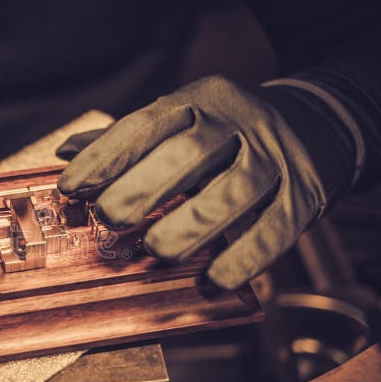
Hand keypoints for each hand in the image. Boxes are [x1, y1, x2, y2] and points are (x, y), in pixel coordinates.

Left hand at [57, 75, 355, 289]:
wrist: (317, 126)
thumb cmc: (226, 134)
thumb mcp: (181, 122)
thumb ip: (126, 140)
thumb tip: (64, 150)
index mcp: (199, 101)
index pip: (145, 124)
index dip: (104, 157)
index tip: (70, 188)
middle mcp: (239, 122)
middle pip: (188, 154)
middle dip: (142, 188)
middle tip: (110, 219)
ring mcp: (276, 157)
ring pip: (233, 192)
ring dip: (189, 226)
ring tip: (156, 251)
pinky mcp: (306, 195)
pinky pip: (274, 231)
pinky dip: (242, 259)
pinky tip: (212, 279)